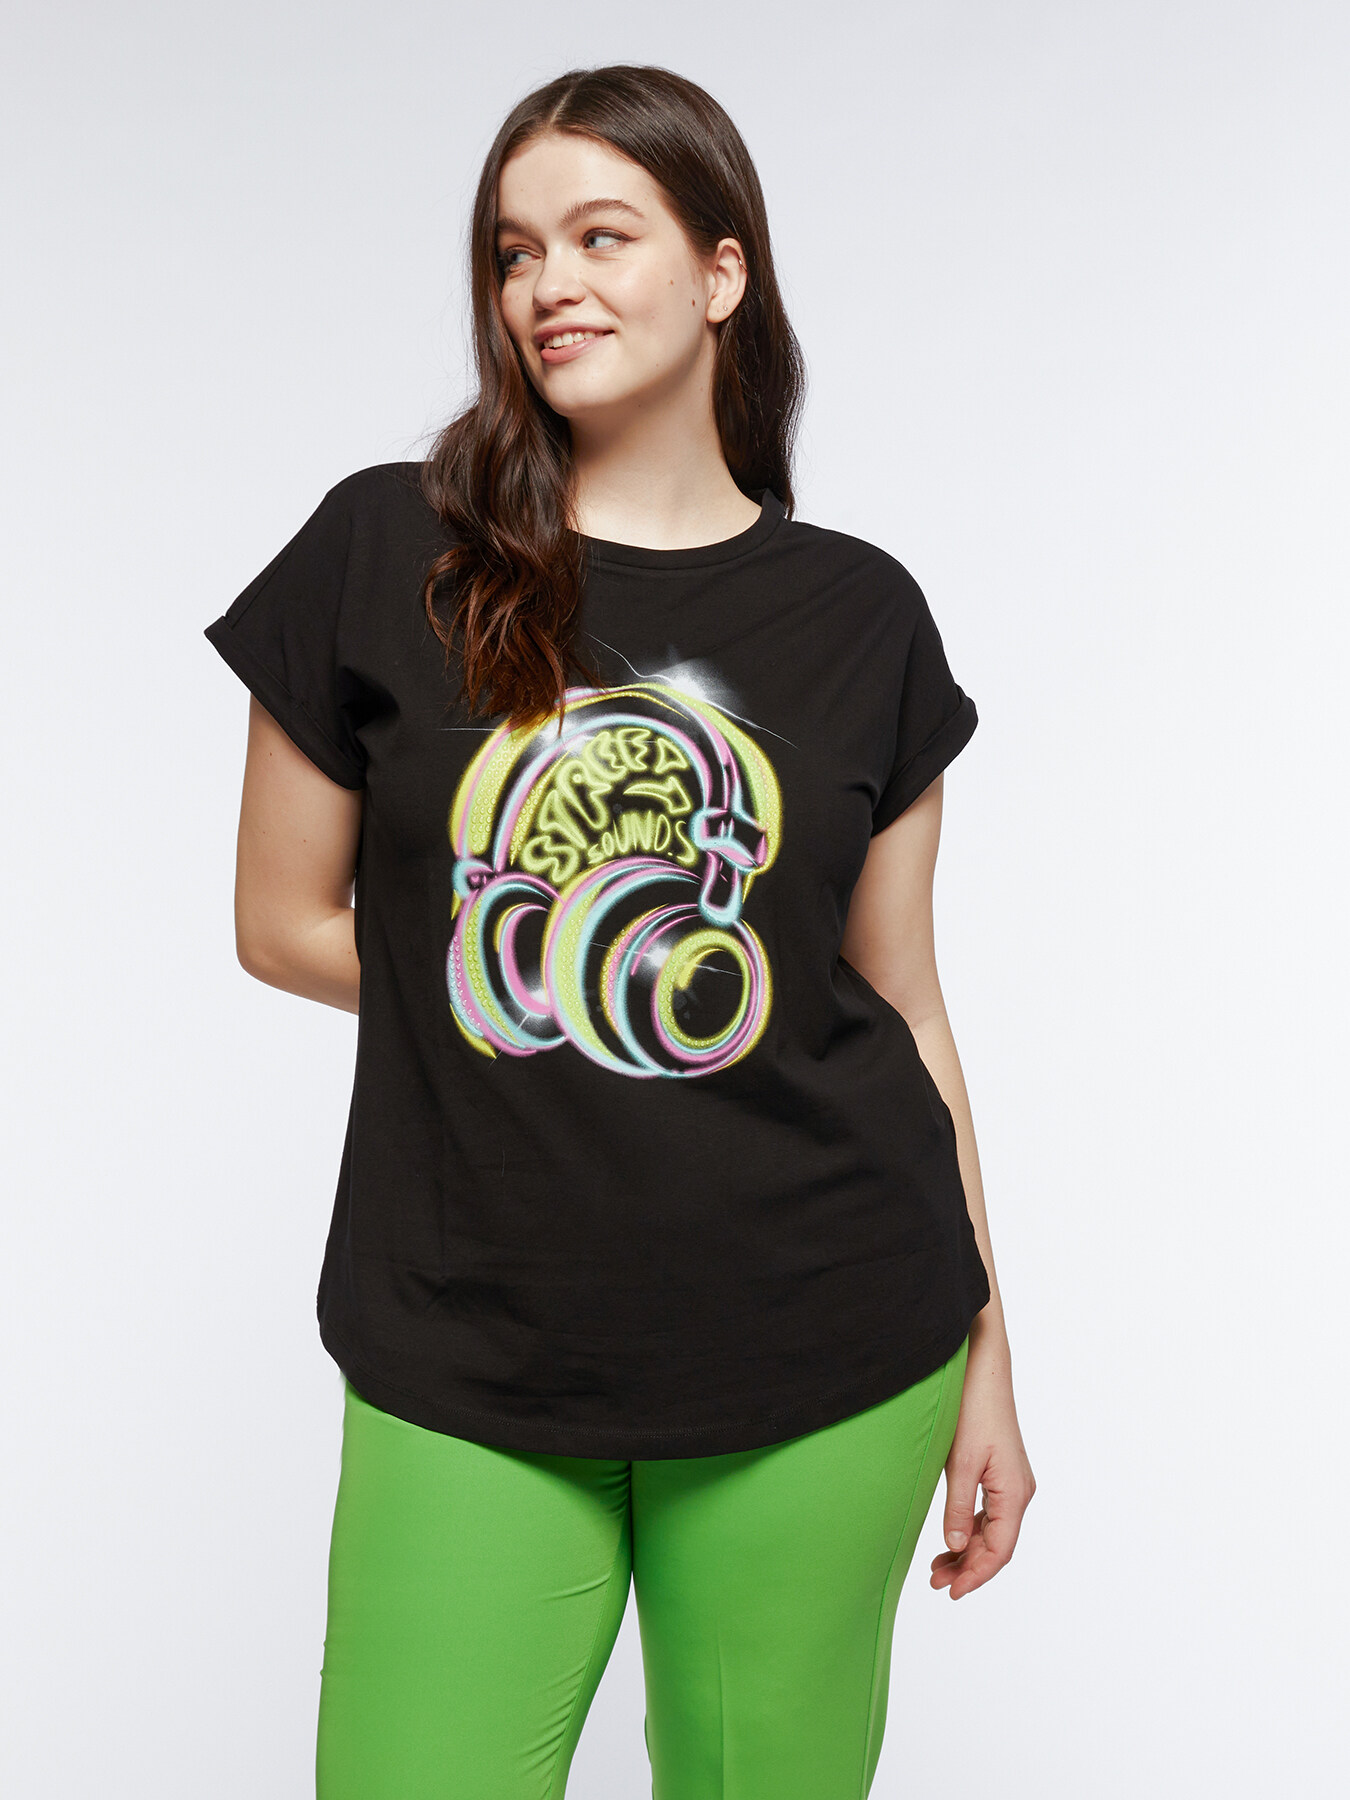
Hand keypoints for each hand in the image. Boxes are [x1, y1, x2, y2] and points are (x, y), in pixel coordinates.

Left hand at [930, 1339, 1034, 1599]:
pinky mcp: (1001, 1473)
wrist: (984, 1370)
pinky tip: (950, 1538)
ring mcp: (1012, 1482)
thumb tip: (955, 1545)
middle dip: (968, 1567)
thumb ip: (958, 1507)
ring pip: (992, 1530)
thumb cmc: (974, 1410)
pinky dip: (970, 1529)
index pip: (1000, 1550)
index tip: (952, 1592)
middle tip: (936, 1583)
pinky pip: (989, 1513)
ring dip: (967, 1550)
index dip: (977, 1575)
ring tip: (937, 1567)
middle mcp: (1020, 1491)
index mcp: (1015, 1493)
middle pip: (997, 1544)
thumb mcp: (960, 1463)